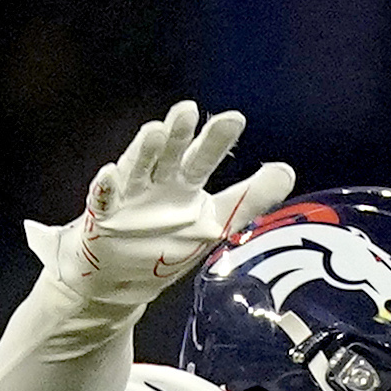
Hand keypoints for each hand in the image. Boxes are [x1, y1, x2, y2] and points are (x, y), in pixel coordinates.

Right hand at [25, 101, 295, 311]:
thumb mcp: (214, 223)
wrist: (119, 280)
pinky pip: (104, 200)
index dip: (217, 140)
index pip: (204, 158)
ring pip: (138, 169)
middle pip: (170, 155)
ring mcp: (130, 199)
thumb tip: (287, 171)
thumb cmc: (167, 244)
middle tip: (188, 110)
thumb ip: (249, 200)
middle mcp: (158, 184)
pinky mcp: (104, 218)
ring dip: (144, 151)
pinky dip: (106, 188)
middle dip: (179, 134)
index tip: (234, 119)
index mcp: (185, 184)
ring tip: (153, 131)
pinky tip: (110, 174)